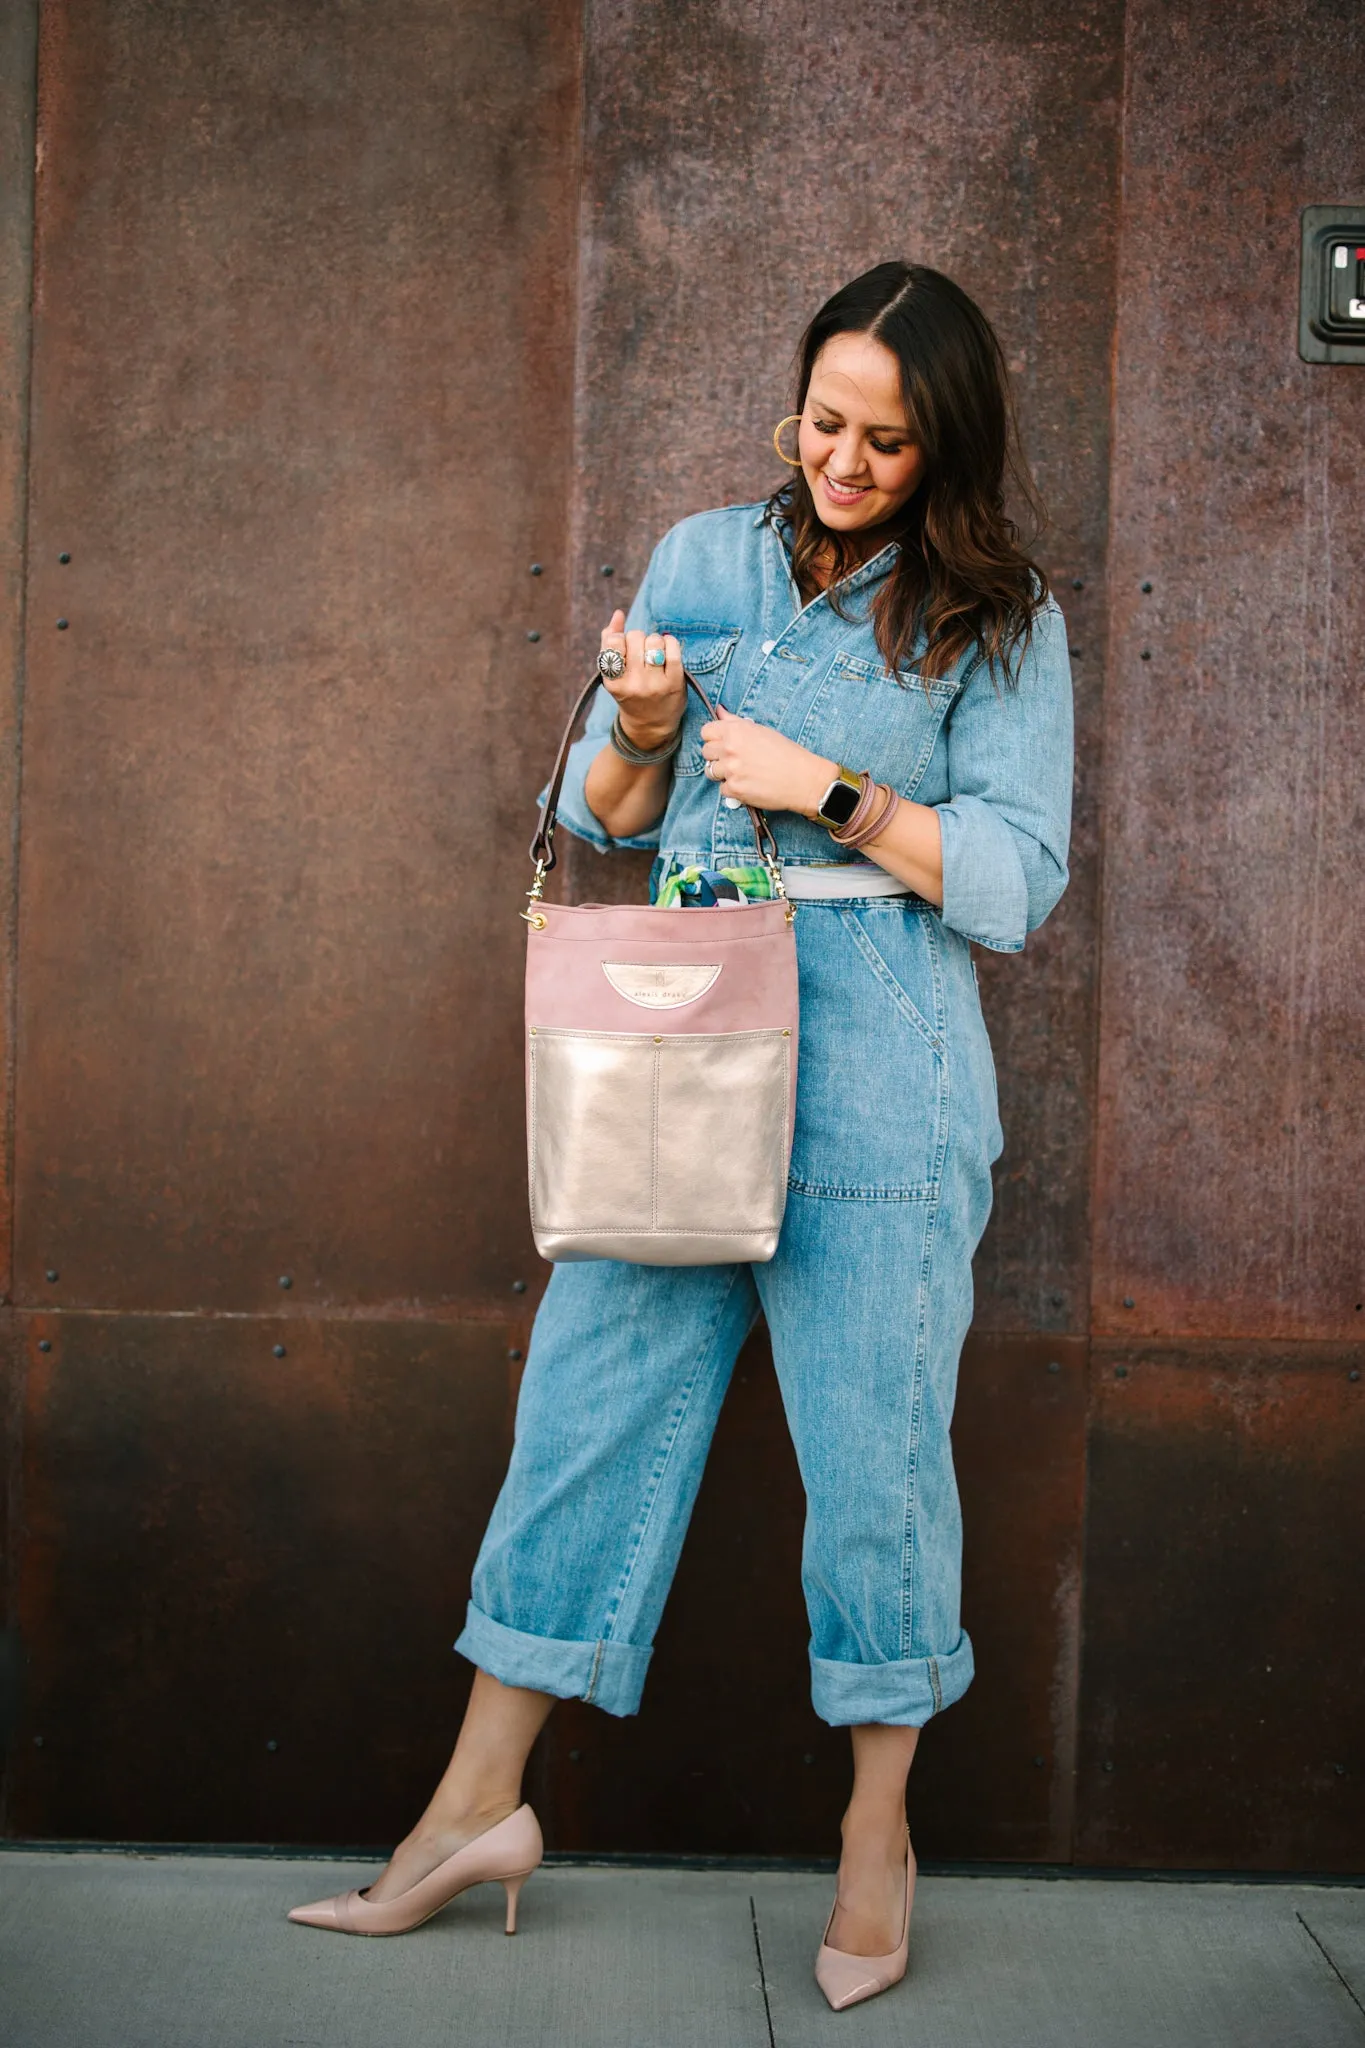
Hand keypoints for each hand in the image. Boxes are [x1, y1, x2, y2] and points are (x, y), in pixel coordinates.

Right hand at [598, 609, 686, 748]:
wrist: (651, 726)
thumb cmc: (630, 693)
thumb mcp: (614, 674)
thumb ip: (610, 642)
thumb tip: (618, 614)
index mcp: (613, 681)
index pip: (614, 642)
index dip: (620, 638)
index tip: (624, 647)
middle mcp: (633, 684)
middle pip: (636, 637)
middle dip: (639, 639)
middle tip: (641, 653)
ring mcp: (655, 684)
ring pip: (654, 640)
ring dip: (655, 641)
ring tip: (654, 653)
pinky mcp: (674, 683)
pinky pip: (673, 648)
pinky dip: (670, 643)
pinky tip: (667, 650)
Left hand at [699, 706, 835, 816]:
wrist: (803, 779)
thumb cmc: (786, 753)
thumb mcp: (761, 730)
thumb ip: (735, 721)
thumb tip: (719, 710)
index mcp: (736, 731)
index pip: (706, 732)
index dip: (713, 738)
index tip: (722, 743)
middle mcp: (730, 749)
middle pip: (706, 752)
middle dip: (717, 756)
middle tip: (734, 760)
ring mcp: (731, 770)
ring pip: (711, 772)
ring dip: (723, 773)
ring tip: (741, 773)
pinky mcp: (735, 790)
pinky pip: (722, 789)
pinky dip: (733, 789)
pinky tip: (748, 784)